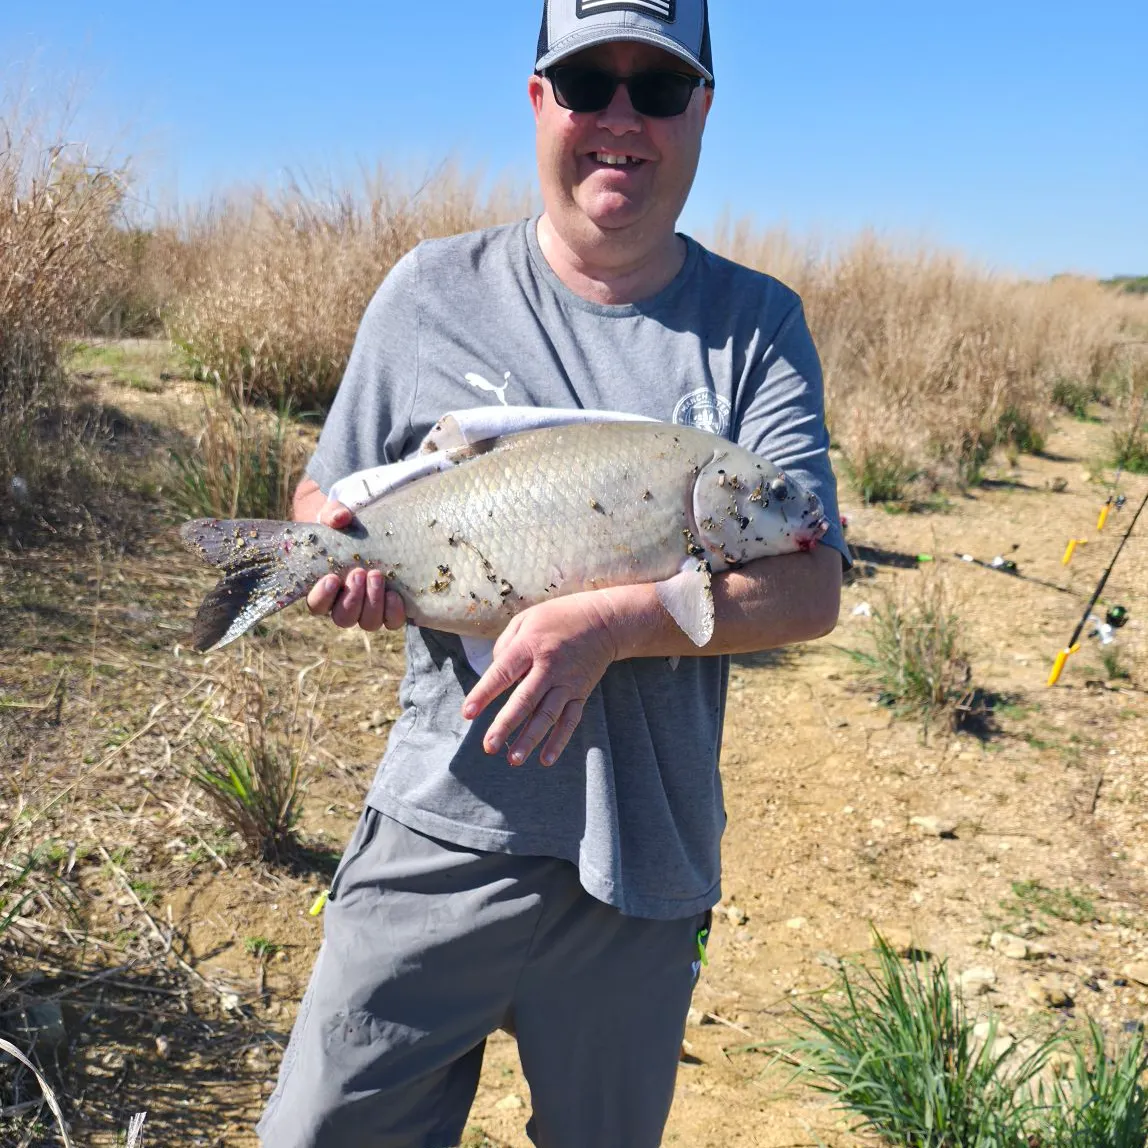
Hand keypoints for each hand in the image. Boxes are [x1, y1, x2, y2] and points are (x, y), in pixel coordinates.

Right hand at [305, 497, 405, 631]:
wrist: (372, 533)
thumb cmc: (347, 529)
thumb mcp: (336, 518)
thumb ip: (334, 515)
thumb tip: (341, 517)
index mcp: (325, 590)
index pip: (317, 605)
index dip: (322, 596)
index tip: (332, 578)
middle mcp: (345, 605)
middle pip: (343, 618)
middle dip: (352, 598)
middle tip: (359, 573)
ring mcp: (368, 610)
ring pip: (367, 622)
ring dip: (373, 602)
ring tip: (377, 576)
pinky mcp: (390, 609)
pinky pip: (392, 622)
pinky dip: (394, 612)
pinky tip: (395, 594)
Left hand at [461, 594, 618, 766]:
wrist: (605, 620)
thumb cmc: (557, 618)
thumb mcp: (526, 619)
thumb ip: (505, 646)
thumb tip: (494, 675)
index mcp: (530, 645)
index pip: (503, 672)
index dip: (484, 693)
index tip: (468, 713)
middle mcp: (549, 666)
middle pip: (525, 700)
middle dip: (506, 724)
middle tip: (489, 746)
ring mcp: (568, 682)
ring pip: (548, 715)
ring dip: (531, 739)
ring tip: (514, 760)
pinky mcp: (581, 692)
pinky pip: (570, 720)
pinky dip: (559, 741)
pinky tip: (546, 759)